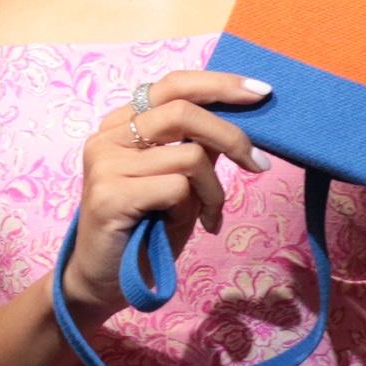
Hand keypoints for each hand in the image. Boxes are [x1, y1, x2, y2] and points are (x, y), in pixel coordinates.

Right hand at [58, 68, 269, 319]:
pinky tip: (193, 227)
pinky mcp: (109, 193)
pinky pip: (178, 188)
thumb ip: (197, 149)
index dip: (218, 84)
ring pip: (189, 155)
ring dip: (214, 190)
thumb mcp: (179, 183)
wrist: (106, 282)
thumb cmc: (147, 233)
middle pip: (183, 110)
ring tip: (209, 215)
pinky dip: (197, 208)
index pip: (172, 85)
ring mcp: (104, 163)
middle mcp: (107, 136)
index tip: (261, 92)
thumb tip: (239, 121)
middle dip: (232, 135)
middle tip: (258, 164)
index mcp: (121, 125)